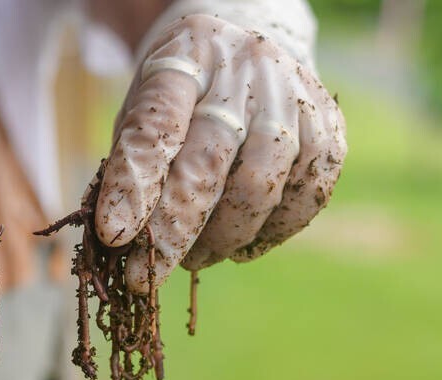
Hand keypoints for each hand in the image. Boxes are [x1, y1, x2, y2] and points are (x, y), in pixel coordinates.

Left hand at [95, 13, 346, 291]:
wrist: (245, 42)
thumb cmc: (178, 96)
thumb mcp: (139, 107)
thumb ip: (131, 162)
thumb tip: (119, 237)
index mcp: (185, 57)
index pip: (157, 122)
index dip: (135, 182)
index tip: (113, 235)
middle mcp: (244, 70)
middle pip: (209, 161)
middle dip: (175, 229)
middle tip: (148, 275)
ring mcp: (292, 94)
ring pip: (261, 183)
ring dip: (224, 237)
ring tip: (195, 259)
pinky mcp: (328, 123)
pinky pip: (308, 193)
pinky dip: (272, 232)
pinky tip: (241, 247)